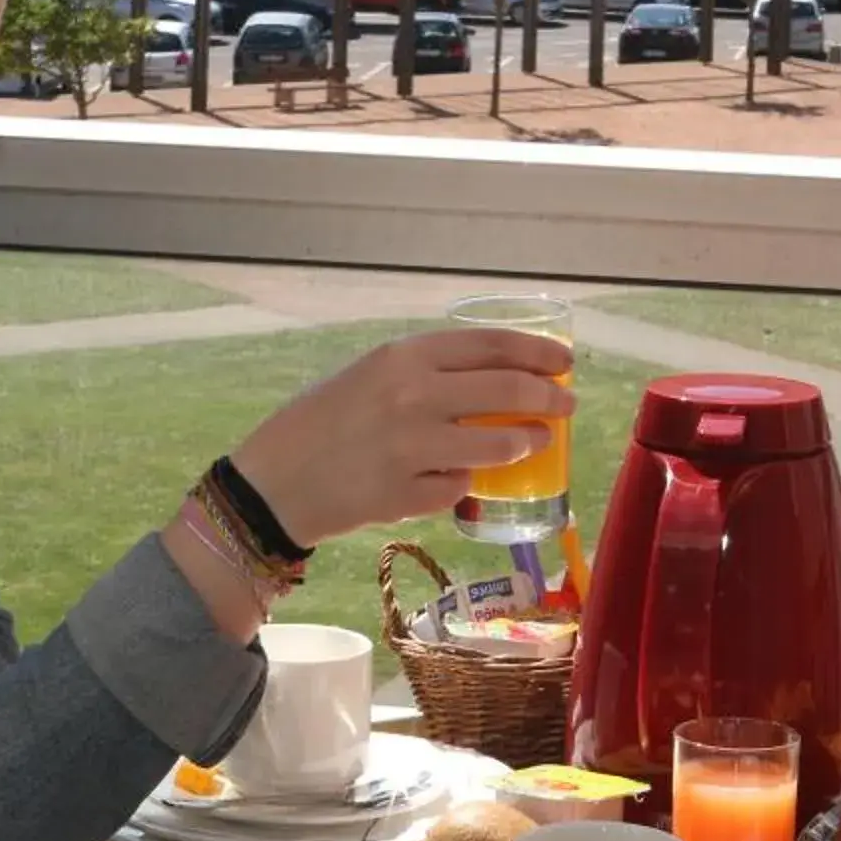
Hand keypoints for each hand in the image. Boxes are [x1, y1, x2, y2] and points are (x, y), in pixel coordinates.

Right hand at [229, 327, 572, 549]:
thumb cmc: (322, 421)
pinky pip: (459, 488)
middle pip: (507, 390)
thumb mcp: (371, 376)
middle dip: (549, 399)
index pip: (491, 345)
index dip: (538, 352)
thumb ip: (426, 374)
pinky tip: (455, 481)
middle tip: (566, 405)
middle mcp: (412, 395)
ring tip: (534, 443)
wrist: (274, 480)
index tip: (564, 362)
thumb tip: (496, 378)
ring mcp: (412, 448)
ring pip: (497, 444)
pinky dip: (463, 484)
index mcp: (403, 356)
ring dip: (525, 443)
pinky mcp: (407, 495)